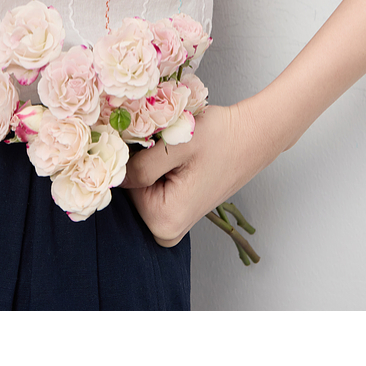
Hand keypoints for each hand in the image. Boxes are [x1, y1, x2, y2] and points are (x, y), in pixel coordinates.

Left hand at [120, 102, 273, 245]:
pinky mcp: (179, 210)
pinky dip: (161, 170)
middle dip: (142, 163)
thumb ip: (140, 165)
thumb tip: (114, 176)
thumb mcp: (176, 144)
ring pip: (142, 188)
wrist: (251, 135)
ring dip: (152, 165)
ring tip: (177, 149)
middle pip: (132, 190)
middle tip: (167, 142)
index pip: (124, 185)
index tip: (154, 141)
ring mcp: (174, 222)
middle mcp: (167, 230)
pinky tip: (181, 156)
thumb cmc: (220, 137)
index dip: (134, 157)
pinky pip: (155, 189)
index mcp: (164, 221)